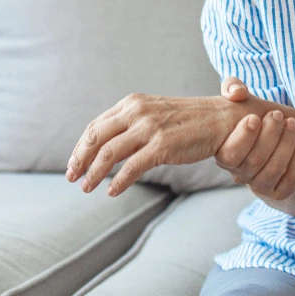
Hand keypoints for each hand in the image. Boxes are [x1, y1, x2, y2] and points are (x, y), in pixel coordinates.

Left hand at [65, 92, 243, 196]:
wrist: (222, 119)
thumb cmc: (187, 122)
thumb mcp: (153, 116)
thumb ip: (130, 127)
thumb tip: (105, 149)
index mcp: (132, 104)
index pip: (96, 126)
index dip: (81, 147)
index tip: (73, 163)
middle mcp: (137, 112)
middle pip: (96, 138)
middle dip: (80, 160)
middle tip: (72, 177)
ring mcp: (149, 128)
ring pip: (109, 154)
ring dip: (94, 173)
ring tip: (87, 188)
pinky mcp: (163, 145)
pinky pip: (132, 167)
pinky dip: (119, 181)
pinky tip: (111, 191)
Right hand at [216, 77, 294, 201]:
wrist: (269, 138)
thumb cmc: (250, 115)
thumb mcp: (238, 98)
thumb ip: (232, 87)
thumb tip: (237, 93)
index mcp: (223, 154)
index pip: (230, 155)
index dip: (243, 137)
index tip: (254, 117)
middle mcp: (239, 174)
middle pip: (254, 161)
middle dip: (270, 136)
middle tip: (279, 115)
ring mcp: (258, 185)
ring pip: (273, 171)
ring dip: (286, 145)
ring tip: (293, 123)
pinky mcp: (278, 192)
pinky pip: (290, 182)